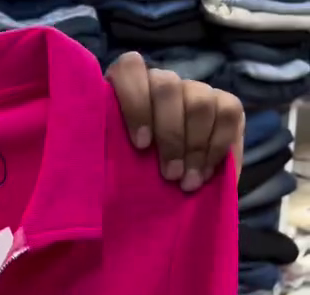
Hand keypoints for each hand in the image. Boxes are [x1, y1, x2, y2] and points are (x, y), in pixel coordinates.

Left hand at [107, 52, 243, 190]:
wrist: (168, 194)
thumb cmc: (131, 181)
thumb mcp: (110, 169)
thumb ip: (104, 156)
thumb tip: (94, 165)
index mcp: (129, 92)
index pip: (130, 69)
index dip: (135, 103)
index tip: (141, 145)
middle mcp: (162, 85)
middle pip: (168, 87)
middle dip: (171, 135)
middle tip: (169, 175)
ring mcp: (195, 91)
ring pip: (200, 100)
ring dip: (195, 146)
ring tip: (189, 182)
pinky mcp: (225, 104)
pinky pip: (229, 112)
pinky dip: (219, 147)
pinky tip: (208, 173)